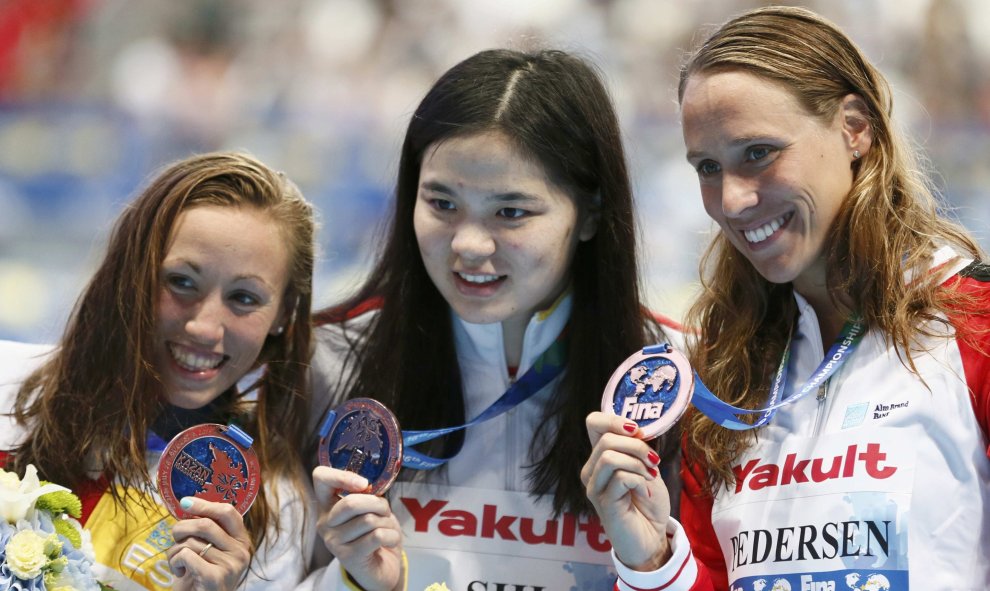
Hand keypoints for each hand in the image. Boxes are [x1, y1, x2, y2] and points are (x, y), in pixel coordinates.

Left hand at [167, 497, 251, 590]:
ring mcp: (230, 566)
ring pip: (191, 542)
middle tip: (174, 537)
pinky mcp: (215, 578)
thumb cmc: (201, 576)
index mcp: (242, 542)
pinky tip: (179, 572)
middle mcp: (241, 552)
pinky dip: (174, 562)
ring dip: (174, 551)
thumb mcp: (211, 551)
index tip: (186, 502)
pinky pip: (186, 555)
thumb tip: (188, 503)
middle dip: (182, 527)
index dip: (205, 504)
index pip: (228, 512)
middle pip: (205, 524)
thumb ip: (209, 532)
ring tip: (177, 563)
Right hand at [313, 466, 403, 590]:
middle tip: (385, 511)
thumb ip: (364, 495)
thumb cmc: (373, 533)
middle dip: (378, 504)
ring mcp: (334, 542)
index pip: (320, 478)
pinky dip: (391, 535)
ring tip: (386, 528)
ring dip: (387, 522)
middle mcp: (325, 523)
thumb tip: (369, 486)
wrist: (378, 568)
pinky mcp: (348, 557)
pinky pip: (376, 536)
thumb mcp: (367, 510)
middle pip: (351, 503)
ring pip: (368, 520)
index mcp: (327, 506)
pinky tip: (390, 540)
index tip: (364, 484)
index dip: (342, 476)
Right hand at [581, 412, 671, 570]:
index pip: (594, 423)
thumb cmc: (648, 504)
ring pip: (610, 456)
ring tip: (650, 476)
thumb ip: (639, 449)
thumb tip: (639, 429)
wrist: (652, 539)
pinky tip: (645, 492)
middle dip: (637, 445)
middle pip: (605, 438)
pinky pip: (621, 477)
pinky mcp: (604, 502)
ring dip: (638, 463)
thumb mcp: (647, 468)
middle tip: (653, 461)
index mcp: (600, 457)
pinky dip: (639, 480)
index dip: (615, 420)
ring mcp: (595, 487)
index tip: (638, 432)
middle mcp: (591, 470)